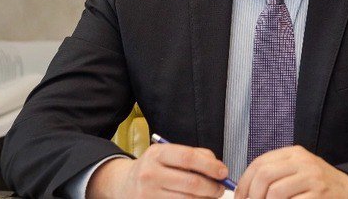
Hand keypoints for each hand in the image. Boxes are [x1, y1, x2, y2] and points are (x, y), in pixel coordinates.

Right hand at [86, 143, 228, 197]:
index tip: (223, 172)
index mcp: (157, 154)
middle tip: (220, 188)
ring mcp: (148, 194)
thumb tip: (218, 168)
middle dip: (211, 187)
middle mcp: (150, 174)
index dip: (210, 166)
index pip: (188, 158)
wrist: (124, 184)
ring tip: (211, 195)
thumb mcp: (169, 153)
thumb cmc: (155, 167)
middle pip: (190, 183)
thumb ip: (195, 155)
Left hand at [235, 145, 347, 198]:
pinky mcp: (318, 196)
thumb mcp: (297, 170)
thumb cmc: (318, 184)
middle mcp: (303, 162)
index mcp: (294, 153)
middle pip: (264, 176)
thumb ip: (275, 174)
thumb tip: (246, 189)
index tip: (240, 198)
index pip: (259, 163)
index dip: (245, 183)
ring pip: (275, 192)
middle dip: (252, 195)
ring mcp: (312, 179)